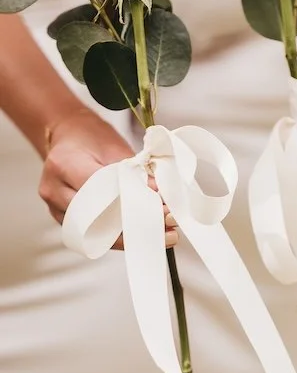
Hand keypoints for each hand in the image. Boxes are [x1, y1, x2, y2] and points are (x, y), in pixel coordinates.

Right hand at [39, 108, 177, 248]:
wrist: (67, 136)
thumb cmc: (90, 137)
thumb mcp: (114, 147)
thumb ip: (133, 172)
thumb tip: (158, 196)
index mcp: (64, 164)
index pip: (102, 189)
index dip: (133, 198)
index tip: (160, 204)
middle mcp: (54, 190)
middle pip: (97, 217)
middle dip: (134, 225)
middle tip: (166, 227)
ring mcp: (55, 208)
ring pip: (96, 232)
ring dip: (130, 236)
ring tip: (160, 235)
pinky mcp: (64, 220)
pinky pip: (93, 234)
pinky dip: (119, 236)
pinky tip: (142, 236)